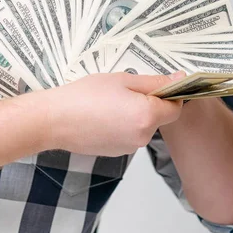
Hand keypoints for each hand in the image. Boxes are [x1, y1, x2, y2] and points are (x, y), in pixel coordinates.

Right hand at [43, 72, 183, 155]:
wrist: (54, 120)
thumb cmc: (85, 95)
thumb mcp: (121, 79)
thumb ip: (153, 82)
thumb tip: (179, 79)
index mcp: (147, 115)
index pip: (176, 108)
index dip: (171, 95)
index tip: (158, 84)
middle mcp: (142, 136)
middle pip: (158, 117)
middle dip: (148, 103)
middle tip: (123, 89)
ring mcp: (129, 147)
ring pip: (142, 126)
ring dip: (134, 114)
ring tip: (108, 102)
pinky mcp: (116, 153)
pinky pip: (128, 135)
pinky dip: (122, 125)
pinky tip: (102, 116)